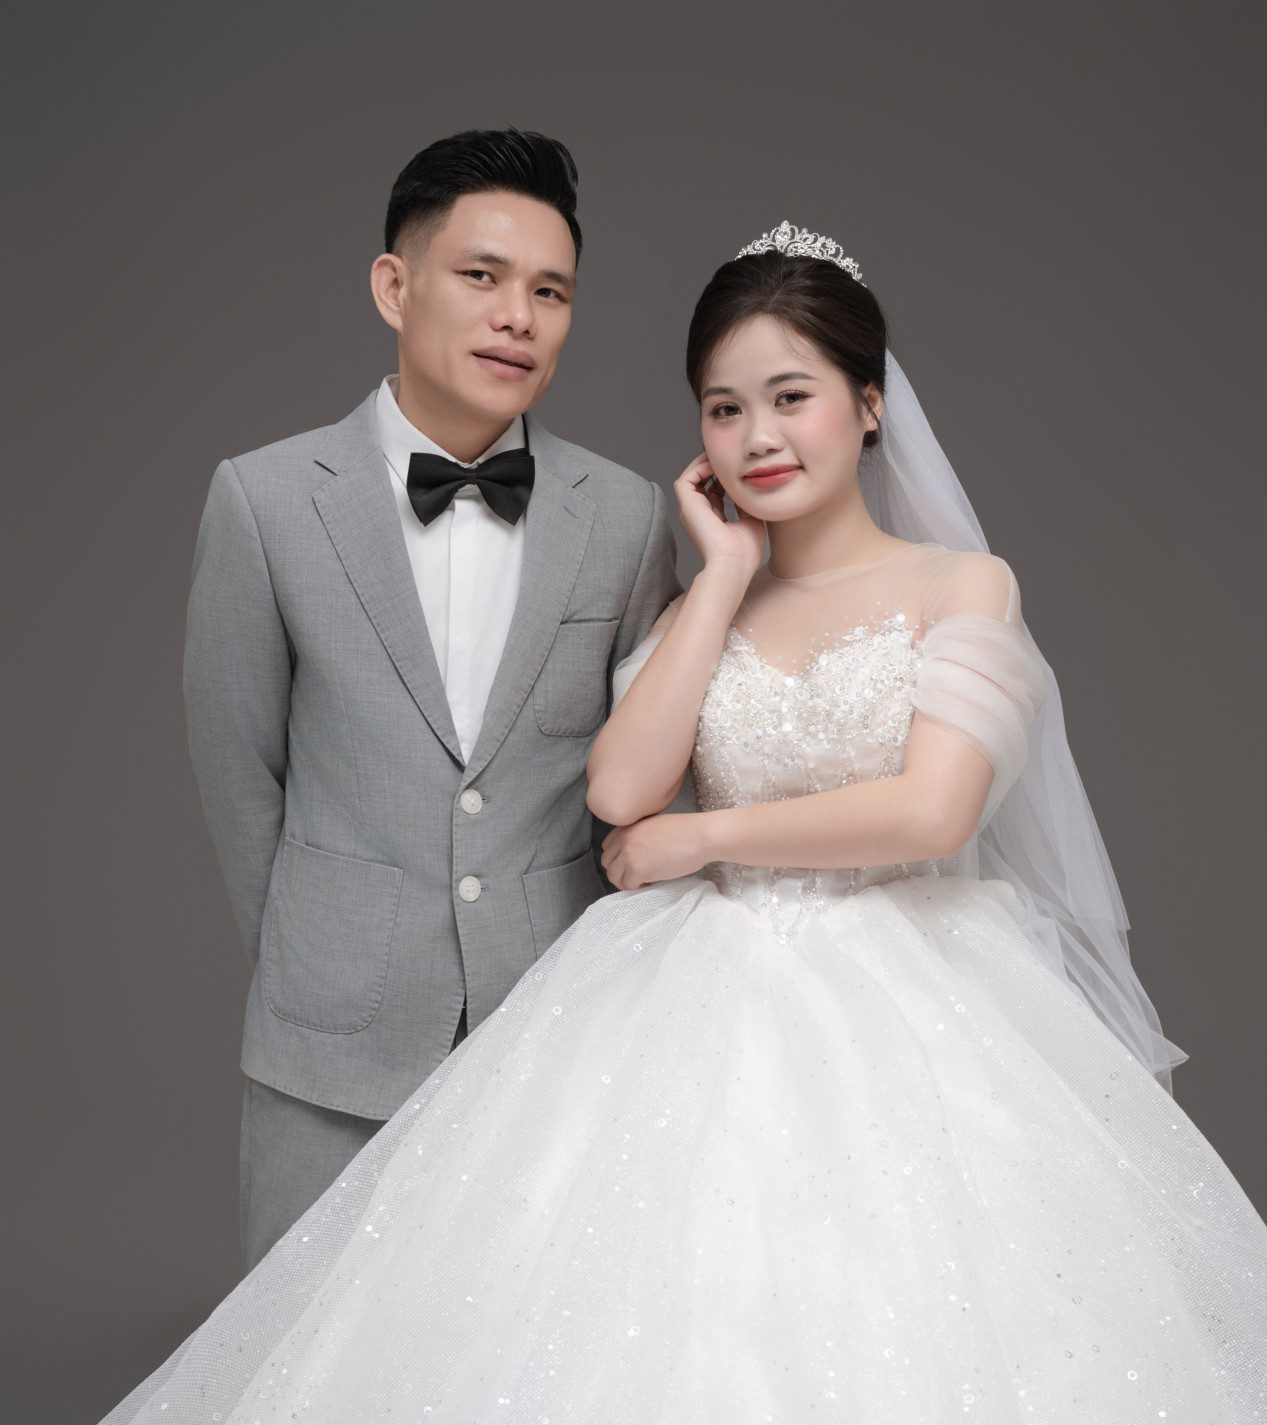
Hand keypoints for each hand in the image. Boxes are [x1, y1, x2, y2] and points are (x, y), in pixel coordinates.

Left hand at [600, 812, 711, 890]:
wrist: (701, 836)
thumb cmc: (688, 831)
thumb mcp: (656, 826)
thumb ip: (640, 837)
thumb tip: (637, 855)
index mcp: (629, 826)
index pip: (608, 846)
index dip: (619, 858)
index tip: (632, 864)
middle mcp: (624, 839)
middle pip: (607, 862)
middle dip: (620, 871)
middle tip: (637, 876)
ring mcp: (629, 854)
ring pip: (614, 876)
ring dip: (627, 882)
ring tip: (644, 882)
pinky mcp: (637, 869)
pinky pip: (628, 885)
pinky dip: (637, 888)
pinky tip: (651, 884)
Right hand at [674, 453, 765, 576]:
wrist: (734, 563)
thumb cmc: (745, 551)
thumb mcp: (751, 521)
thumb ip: (747, 504)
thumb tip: (750, 487)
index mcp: (712, 521)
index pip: (714, 493)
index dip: (725, 479)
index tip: (740, 469)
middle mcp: (698, 515)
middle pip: (702, 483)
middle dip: (715, 468)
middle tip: (731, 458)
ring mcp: (691, 510)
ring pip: (691, 478)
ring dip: (705, 465)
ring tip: (723, 458)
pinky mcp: (687, 506)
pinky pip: (686, 479)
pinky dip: (698, 469)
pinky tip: (717, 466)